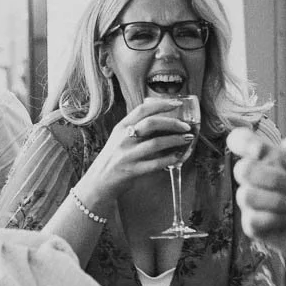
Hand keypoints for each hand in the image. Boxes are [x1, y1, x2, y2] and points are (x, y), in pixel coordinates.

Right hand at [78, 99, 194, 202]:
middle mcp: (123, 139)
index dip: (161, 105)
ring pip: (156, 143)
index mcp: (121, 127)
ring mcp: (128, 155)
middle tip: (186, 126)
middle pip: (151, 124)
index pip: (142, 109)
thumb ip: (136, 128)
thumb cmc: (113, 158)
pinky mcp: (132, 170)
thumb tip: (162, 120)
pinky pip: (155, 163)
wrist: (99, 182)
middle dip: (172, 123)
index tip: (177, 104)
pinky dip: (169, 159)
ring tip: (187, 139)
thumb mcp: (119, 138)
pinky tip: (178, 157)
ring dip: (175, 140)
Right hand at [228, 126, 285, 263]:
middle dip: (271, 176)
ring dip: (276, 198)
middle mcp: (255, 178)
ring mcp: (252, 203)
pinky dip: (274, 218)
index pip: (238, 141)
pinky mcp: (256, 225)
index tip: (262, 149)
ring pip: (245, 195)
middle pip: (242, 169)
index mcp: (265, 157)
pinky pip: (252, 220)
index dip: (243, 142)